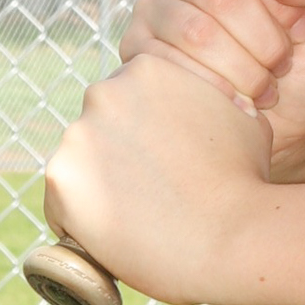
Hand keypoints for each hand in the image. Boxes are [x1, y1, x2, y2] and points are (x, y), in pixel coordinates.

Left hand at [43, 48, 270, 304]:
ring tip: (137, 217)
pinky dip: (81, 221)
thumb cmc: (244, 180)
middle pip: (99, 127)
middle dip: (117, 155)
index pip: (128, 98)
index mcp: (146, 69)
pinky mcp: (59, 179)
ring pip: (78, 164)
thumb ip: (217, 103)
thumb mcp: (243, 117)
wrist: (230, 234)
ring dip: (100, 186)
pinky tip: (115, 234)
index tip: (160, 159)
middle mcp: (104, 93)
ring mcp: (77, 135)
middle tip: (149, 190)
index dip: (144, 132)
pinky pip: (61, 204)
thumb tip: (222, 105)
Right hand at [119, 0, 304, 176]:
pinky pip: (169, 67)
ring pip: (197, 34)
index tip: (299, 28)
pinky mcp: (138, 53)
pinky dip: (215, 89)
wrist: (288, 115)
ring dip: (243, 69)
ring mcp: (152, 10)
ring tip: (263, 85)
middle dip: (264, 40)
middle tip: (282, 63)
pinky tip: (237, 101)